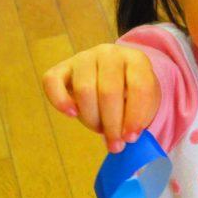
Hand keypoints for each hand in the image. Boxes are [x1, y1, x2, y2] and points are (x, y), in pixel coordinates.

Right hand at [42, 44, 160, 152]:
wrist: (114, 76)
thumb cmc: (131, 93)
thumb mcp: (145, 103)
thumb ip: (139, 118)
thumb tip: (124, 139)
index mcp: (136, 59)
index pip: (139, 86)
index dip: (135, 116)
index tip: (131, 137)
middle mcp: (110, 53)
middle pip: (109, 91)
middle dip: (112, 124)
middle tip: (115, 144)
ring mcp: (84, 58)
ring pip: (84, 90)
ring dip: (92, 118)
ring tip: (100, 129)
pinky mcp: (62, 67)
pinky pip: (52, 82)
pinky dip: (60, 101)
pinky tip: (72, 115)